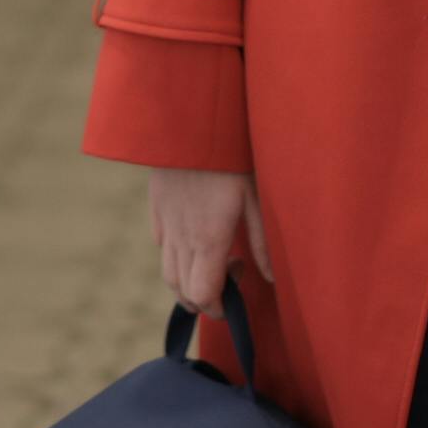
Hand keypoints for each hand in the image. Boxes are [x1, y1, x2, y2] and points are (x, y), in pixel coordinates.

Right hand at [148, 166, 270, 313]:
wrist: (188, 119)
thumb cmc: (230, 156)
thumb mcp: (255, 197)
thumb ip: (262, 241)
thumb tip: (271, 278)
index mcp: (208, 240)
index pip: (203, 295)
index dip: (219, 308)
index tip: (236, 300)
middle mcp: (181, 237)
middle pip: (182, 290)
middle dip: (204, 300)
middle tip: (230, 279)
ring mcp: (165, 221)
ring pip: (167, 271)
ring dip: (187, 281)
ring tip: (212, 263)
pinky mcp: (156, 205)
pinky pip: (160, 243)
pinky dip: (175, 255)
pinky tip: (194, 238)